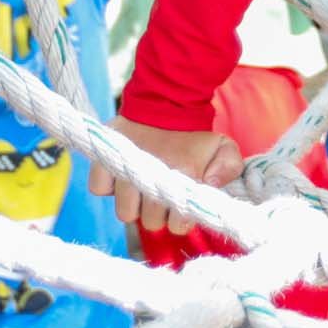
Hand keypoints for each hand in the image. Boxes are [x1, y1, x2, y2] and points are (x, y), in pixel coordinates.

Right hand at [86, 113, 244, 235]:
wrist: (166, 102)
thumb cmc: (195, 135)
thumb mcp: (223, 147)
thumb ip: (228, 167)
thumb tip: (210, 184)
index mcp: (184, 174)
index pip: (178, 225)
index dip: (180, 218)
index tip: (181, 203)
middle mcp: (153, 176)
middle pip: (150, 222)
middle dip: (158, 212)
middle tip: (162, 191)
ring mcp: (126, 169)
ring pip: (125, 213)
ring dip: (133, 204)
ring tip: (143, 185)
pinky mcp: (103, 160)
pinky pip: (98, 189)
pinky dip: (107, 185)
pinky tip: (122, 174)